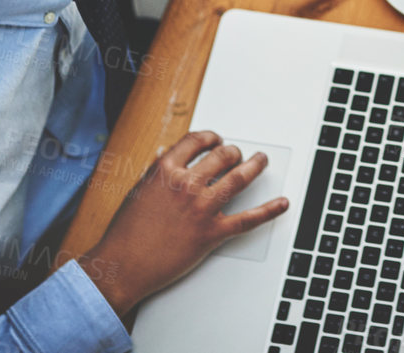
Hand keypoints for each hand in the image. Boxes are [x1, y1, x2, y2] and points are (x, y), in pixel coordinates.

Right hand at [79, 131, 287, 316]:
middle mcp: (186, 184)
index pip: (197, 140)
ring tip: (261, 161)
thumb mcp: (137, 191)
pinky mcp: (212, 233)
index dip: (211, 137)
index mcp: (165, 170)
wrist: (122, 266)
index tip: (217, 140)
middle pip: (222, 155)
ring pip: (239, 177)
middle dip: (233, 152)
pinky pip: (248, 219)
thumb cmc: (125, 233)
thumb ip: (158, 173)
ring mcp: (202, 207)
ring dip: (255, 165)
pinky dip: (269, 210)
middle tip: (237, 155)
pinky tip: (281, 204)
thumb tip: (170, 156)